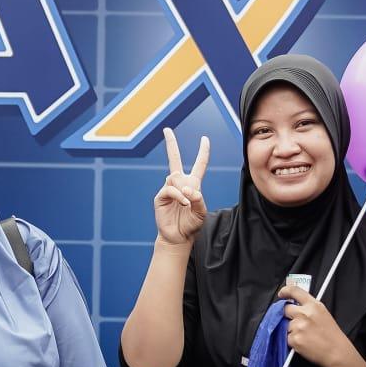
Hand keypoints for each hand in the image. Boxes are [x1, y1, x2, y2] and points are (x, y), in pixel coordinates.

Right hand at [155, 128, 209, 245]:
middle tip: (166, 129)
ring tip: (186, 204)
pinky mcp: (160, 196)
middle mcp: (179, 183)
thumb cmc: (191, 225)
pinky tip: (183, 203)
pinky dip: (178, 196)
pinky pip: (170, 189)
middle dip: (170, 144)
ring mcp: (169, 189)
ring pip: (175, 178)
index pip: (199, 164)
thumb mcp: (201, 212)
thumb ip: (198, 199)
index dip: (203, 152)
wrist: (178, 237)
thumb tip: (187, 189)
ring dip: (183, 190)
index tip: (205, 139)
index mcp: (193, 184)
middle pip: (174, 159)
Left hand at [278, 283, 352, 366]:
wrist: (337, 352)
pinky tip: (304, 343)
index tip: (282, 294)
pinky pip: (286, 338)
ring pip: (285, 325)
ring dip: (290, 330)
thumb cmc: (332, 335)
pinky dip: (292, 341)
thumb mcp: (323, 314)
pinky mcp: (294, 339)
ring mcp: (298, 327)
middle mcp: (304, 314)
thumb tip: (294, 306)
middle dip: (287, 315)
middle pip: (284, 309)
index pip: (295, 291)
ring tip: (305, 336)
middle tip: (296, 323)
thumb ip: (308, 308)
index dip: (285, 291)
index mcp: (313, 305)